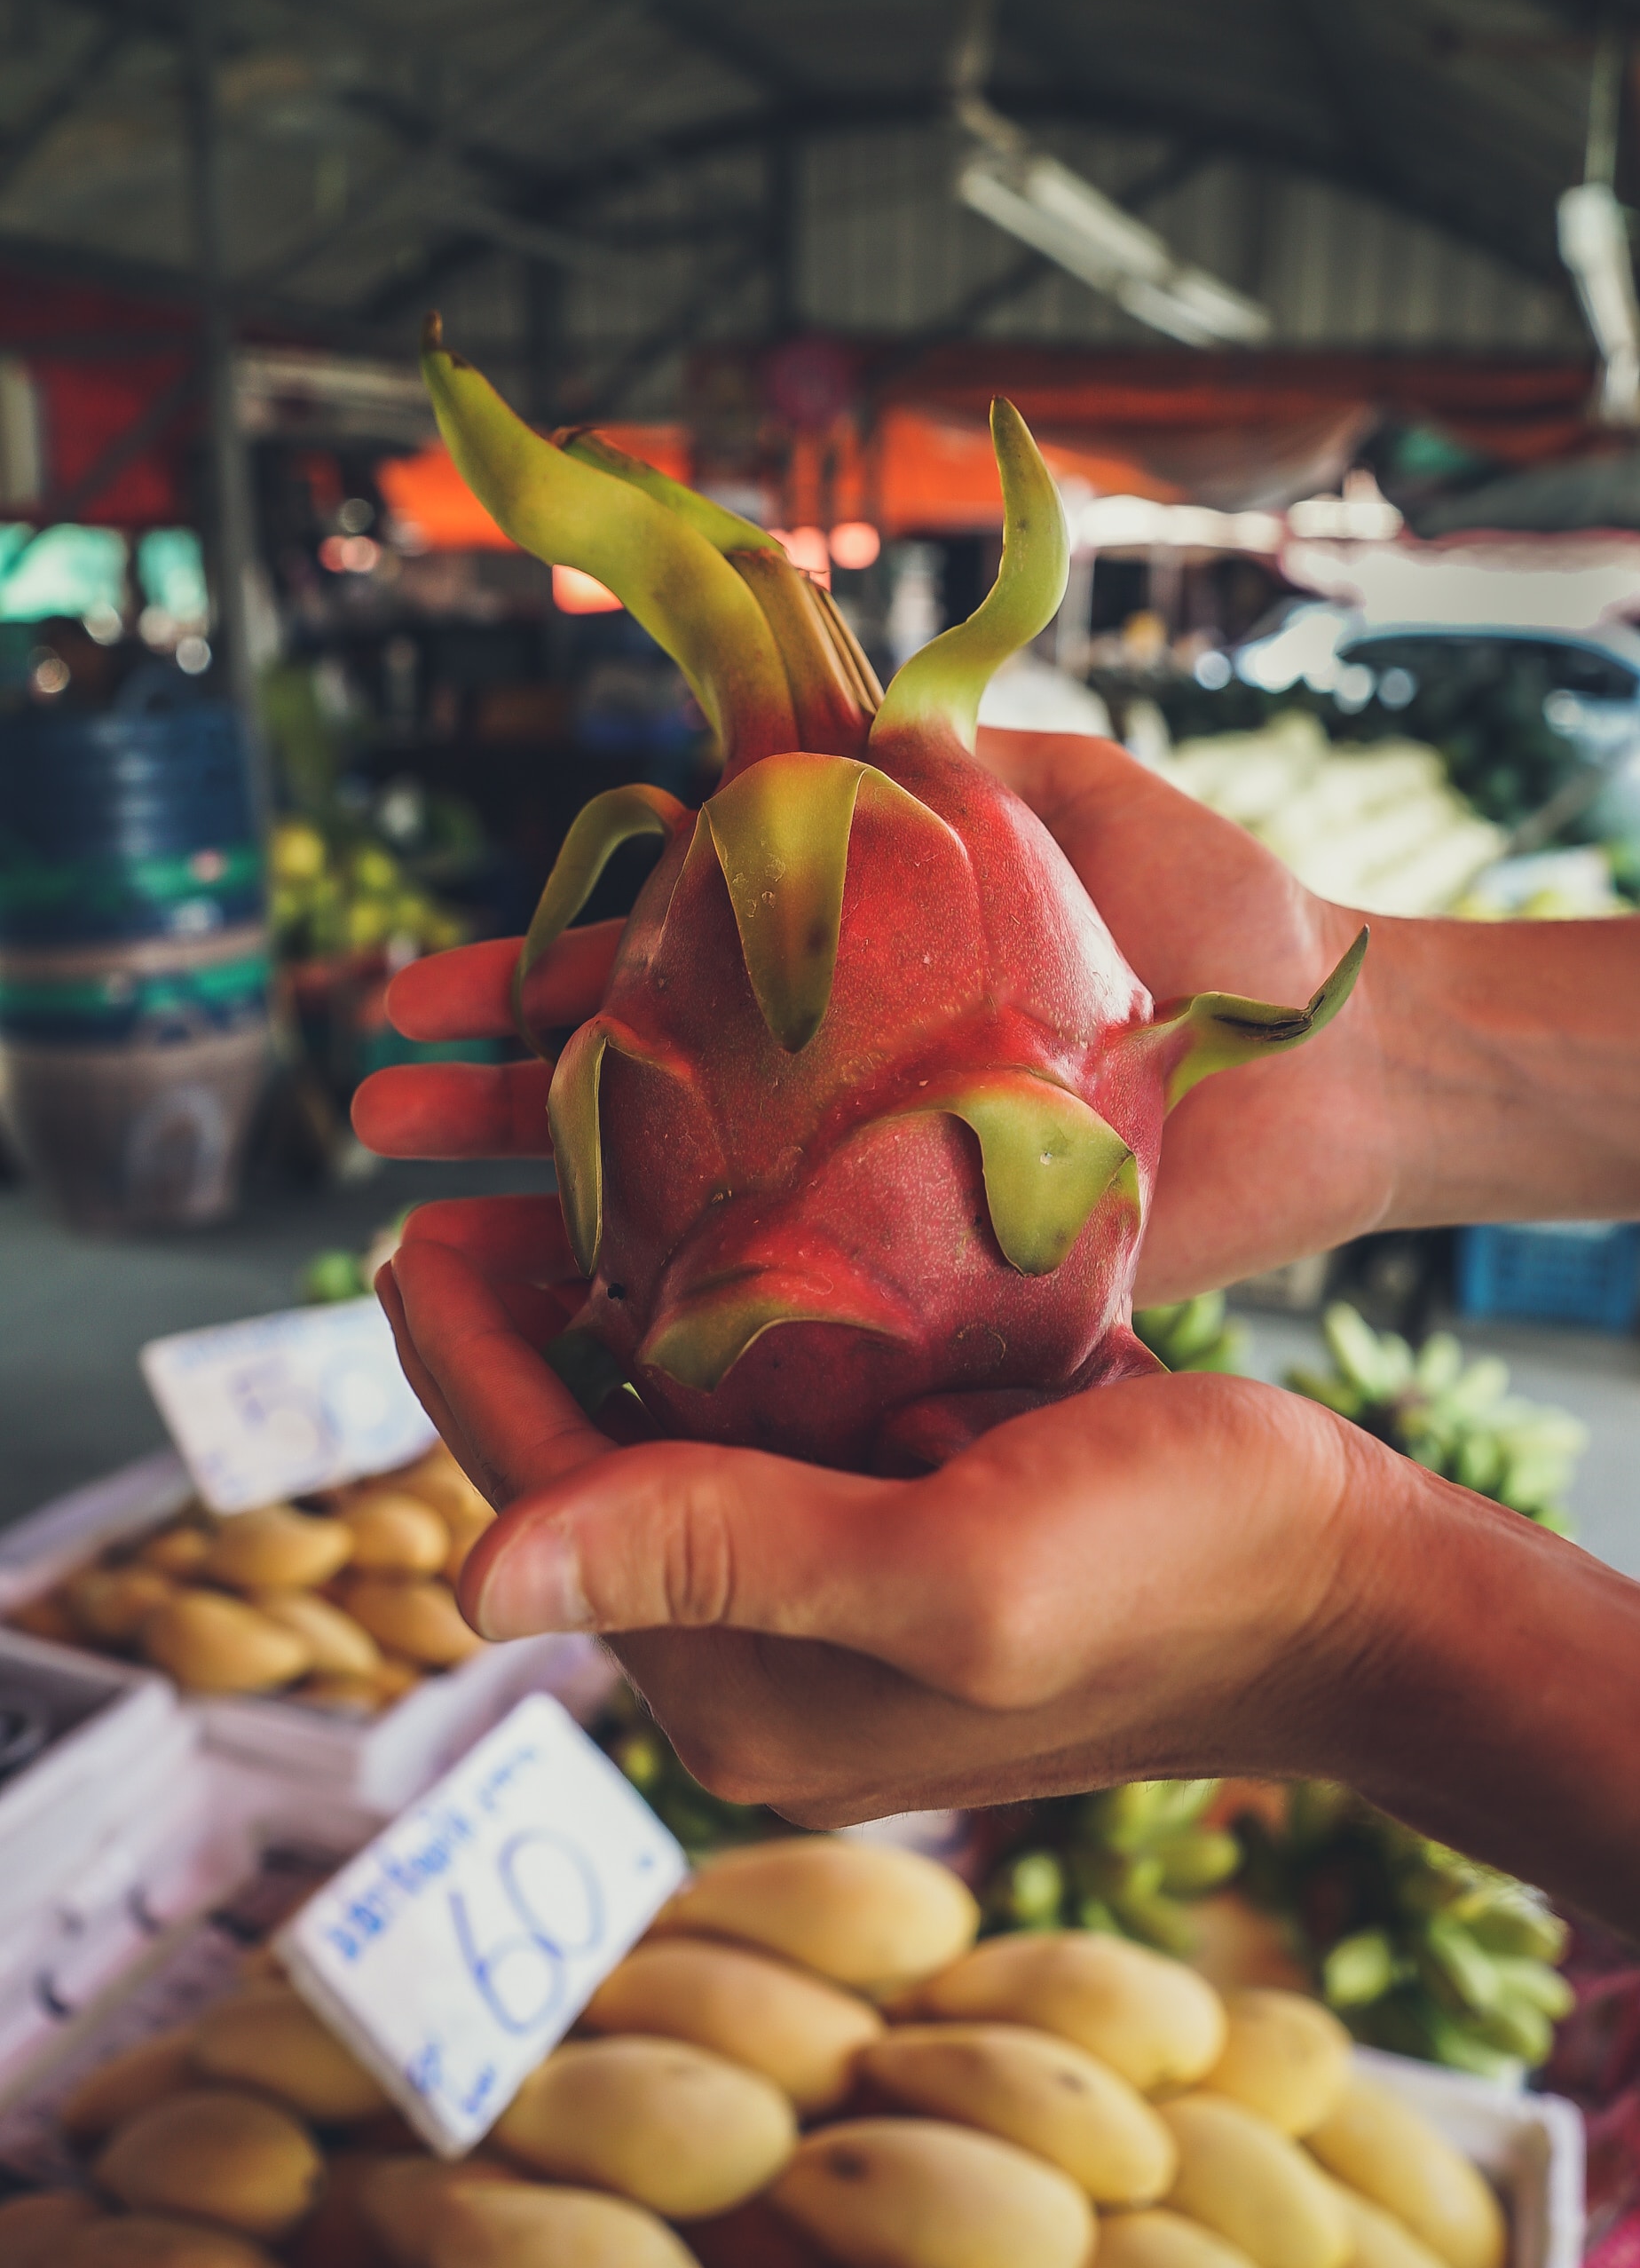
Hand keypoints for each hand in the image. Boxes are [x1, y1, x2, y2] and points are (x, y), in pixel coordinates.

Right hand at [352, 736, 1394, 1303]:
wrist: (1344, 1055)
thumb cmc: (1214, 913)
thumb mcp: (1056, 796)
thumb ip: (925, 758)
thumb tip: (797, 683)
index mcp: (839, 961)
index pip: (649, 967)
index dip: (532, 975)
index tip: (422, 993)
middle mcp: (835, 1078)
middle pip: (633, 1093)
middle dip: (493, 1101)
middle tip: (372, 1121)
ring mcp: (875, 1183)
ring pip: (681, 1201)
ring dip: (546, 1210)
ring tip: (408, 1225)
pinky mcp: (938, 1279)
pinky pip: (791, 1296)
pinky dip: (682, 1310)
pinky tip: (576, 1331)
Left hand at [380, 1238, 1639, 1935]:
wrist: (1350, 1586)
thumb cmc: (1183, 1565)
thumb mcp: (953, 1564)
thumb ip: (721, 1558)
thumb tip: (457, 1578)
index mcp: (742, 1691)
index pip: (541, 1501)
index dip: (461, 1361)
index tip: (411, 1222)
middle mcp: (757, 1668)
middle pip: (587, 1474)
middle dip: (525, 1332)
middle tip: (484, 1177)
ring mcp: (820, 1615)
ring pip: (664, 1446)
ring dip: (611, 1323)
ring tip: (576, 1181)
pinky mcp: (884, 1548)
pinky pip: (754, 1437)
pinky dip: (716, 1340)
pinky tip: (714, 1234)